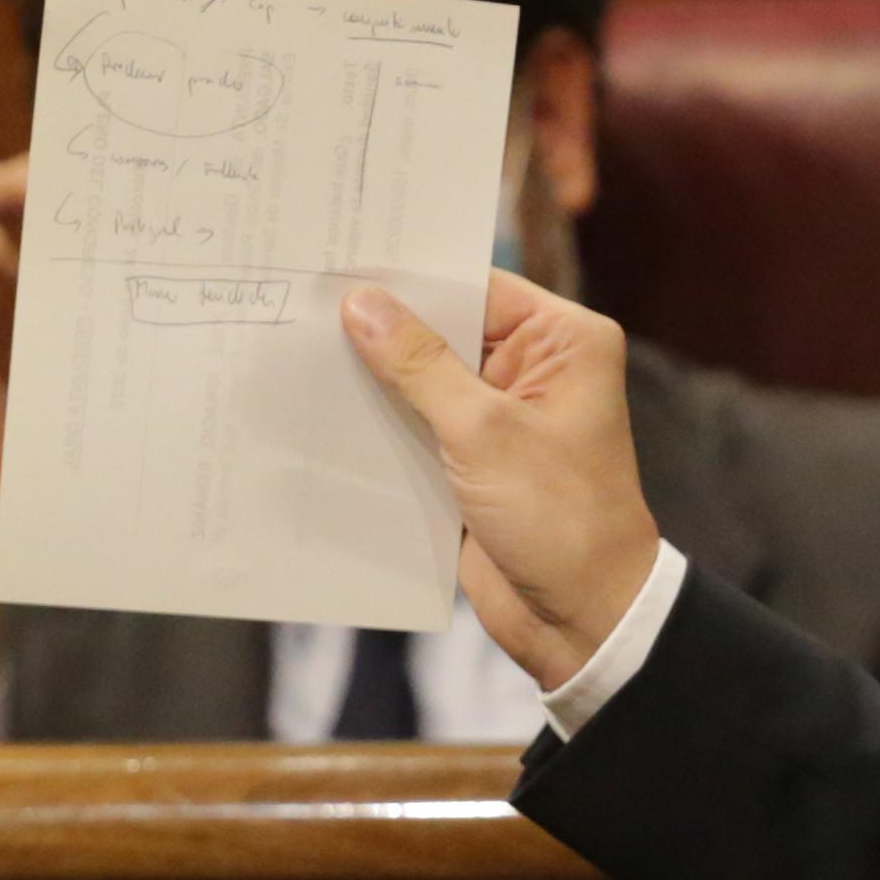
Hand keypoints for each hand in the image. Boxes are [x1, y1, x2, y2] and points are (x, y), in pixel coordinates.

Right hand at [343, 273, 663, 686]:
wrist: (581, 619)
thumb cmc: (560, 518)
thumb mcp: (483, 432)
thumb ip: (420, 365)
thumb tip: (362, 305)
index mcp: (563, 342)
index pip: (476, 285)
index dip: (412, 276)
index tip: (343, 260)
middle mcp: (536, 370)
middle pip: (446, 329)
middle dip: (384, 327)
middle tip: (306, 301)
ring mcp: (502, 418)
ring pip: (424, 381)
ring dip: (374, 378)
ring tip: (298, 352)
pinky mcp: (474, 462)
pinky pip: (418, 427)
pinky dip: (381, 424)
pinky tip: (323, 411)